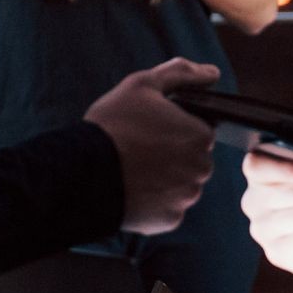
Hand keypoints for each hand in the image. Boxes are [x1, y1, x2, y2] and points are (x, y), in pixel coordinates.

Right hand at [83, 58, 218, 233]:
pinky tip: (133, 191)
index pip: (198, 131)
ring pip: (181, 186)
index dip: (173, 129)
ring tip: (133, 171)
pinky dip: (153, 203)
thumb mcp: (142, 84)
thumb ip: (181, 73)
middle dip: (173, 156)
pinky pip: (167, 209)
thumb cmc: (112, 125)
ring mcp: (186, 197)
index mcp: (200, 135)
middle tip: (140, 151)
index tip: (149, 131)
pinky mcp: (169, 220)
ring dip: (164, 180)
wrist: (80, 172)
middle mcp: (201, 168)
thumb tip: (212, 72)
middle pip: (192, 160)